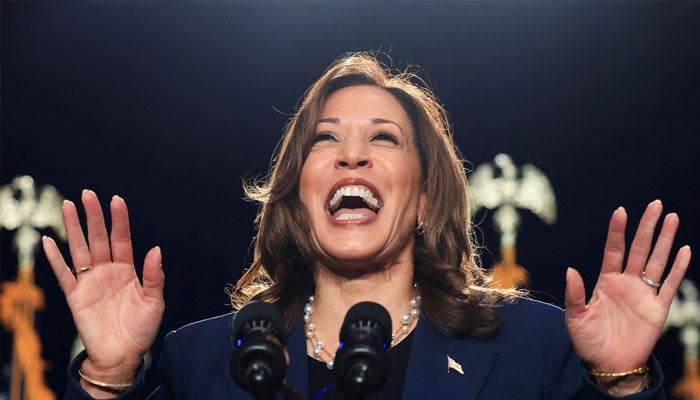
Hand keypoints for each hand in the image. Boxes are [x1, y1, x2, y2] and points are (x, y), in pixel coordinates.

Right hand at [42, 190, 163, 386]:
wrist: (122, 355)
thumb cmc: (141, 329)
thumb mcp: (155, 301)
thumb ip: (154, 276)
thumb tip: (156, 249)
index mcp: (128, 269)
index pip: (121, 238)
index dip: (119, 220)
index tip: (116, 199)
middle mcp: (107, 271)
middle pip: (98, 238)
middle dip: (93, 216)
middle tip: (87, 194)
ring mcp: (90, 282)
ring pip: (79, 249)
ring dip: (74, 228)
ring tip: (68, 205)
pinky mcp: (75, 296)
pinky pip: (64, 274)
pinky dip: (55, 258)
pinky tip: (49, 241)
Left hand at [565, 200, 690, 374]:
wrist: (609, 366)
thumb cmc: (589, 341)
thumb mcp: (575, 317)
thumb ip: (574, 294)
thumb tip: (571, 270)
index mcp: (606, 281)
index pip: (614, 250)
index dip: (617, 231)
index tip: (621, 211)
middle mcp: (627, 283)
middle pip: (639, 249)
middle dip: (647, 227)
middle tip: (656, 204)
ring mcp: (644, 294)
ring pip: (657, 261)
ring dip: (665, 240)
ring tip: (672, 218)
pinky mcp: (658, 309)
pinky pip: (669, 285)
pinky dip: (678, 268)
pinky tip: (684, 250)